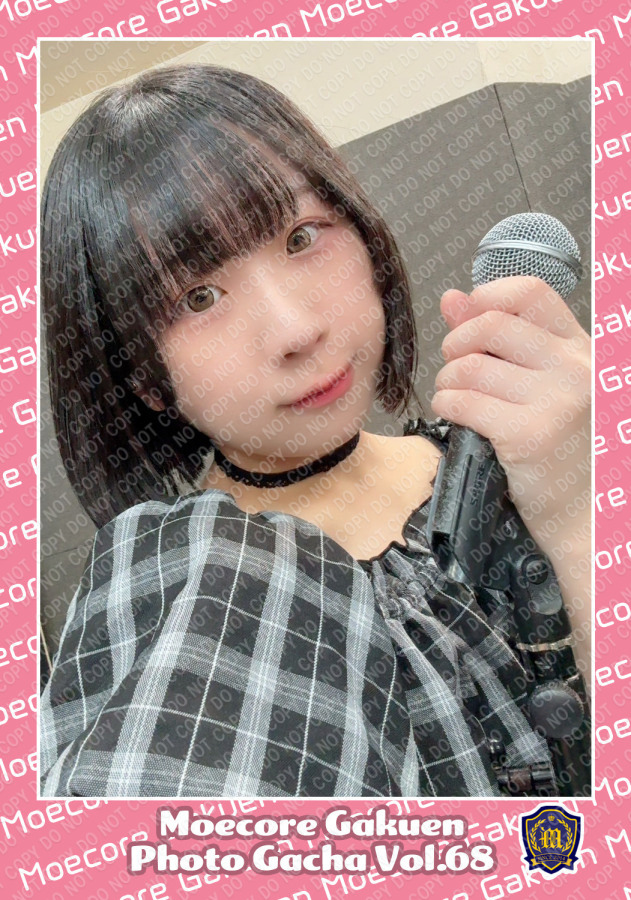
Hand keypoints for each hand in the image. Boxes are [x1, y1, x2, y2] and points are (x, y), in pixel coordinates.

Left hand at [430, 276, 590, 549]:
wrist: (585, 512)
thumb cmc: (562, 447)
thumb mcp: (544, 383)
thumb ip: (499, 336)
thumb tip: (455, 297)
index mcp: (581, 348)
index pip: (529, 293)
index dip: (486, 298)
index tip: (466, 320)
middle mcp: (575, 367)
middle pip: (490, 325)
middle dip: (455, 344)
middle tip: (454, 368)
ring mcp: (556, 400)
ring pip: (469, 367)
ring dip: (447, 381)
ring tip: (453, 396)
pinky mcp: (530, 434)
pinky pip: (464, 402)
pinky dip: (446, 405)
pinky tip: (452, 414)